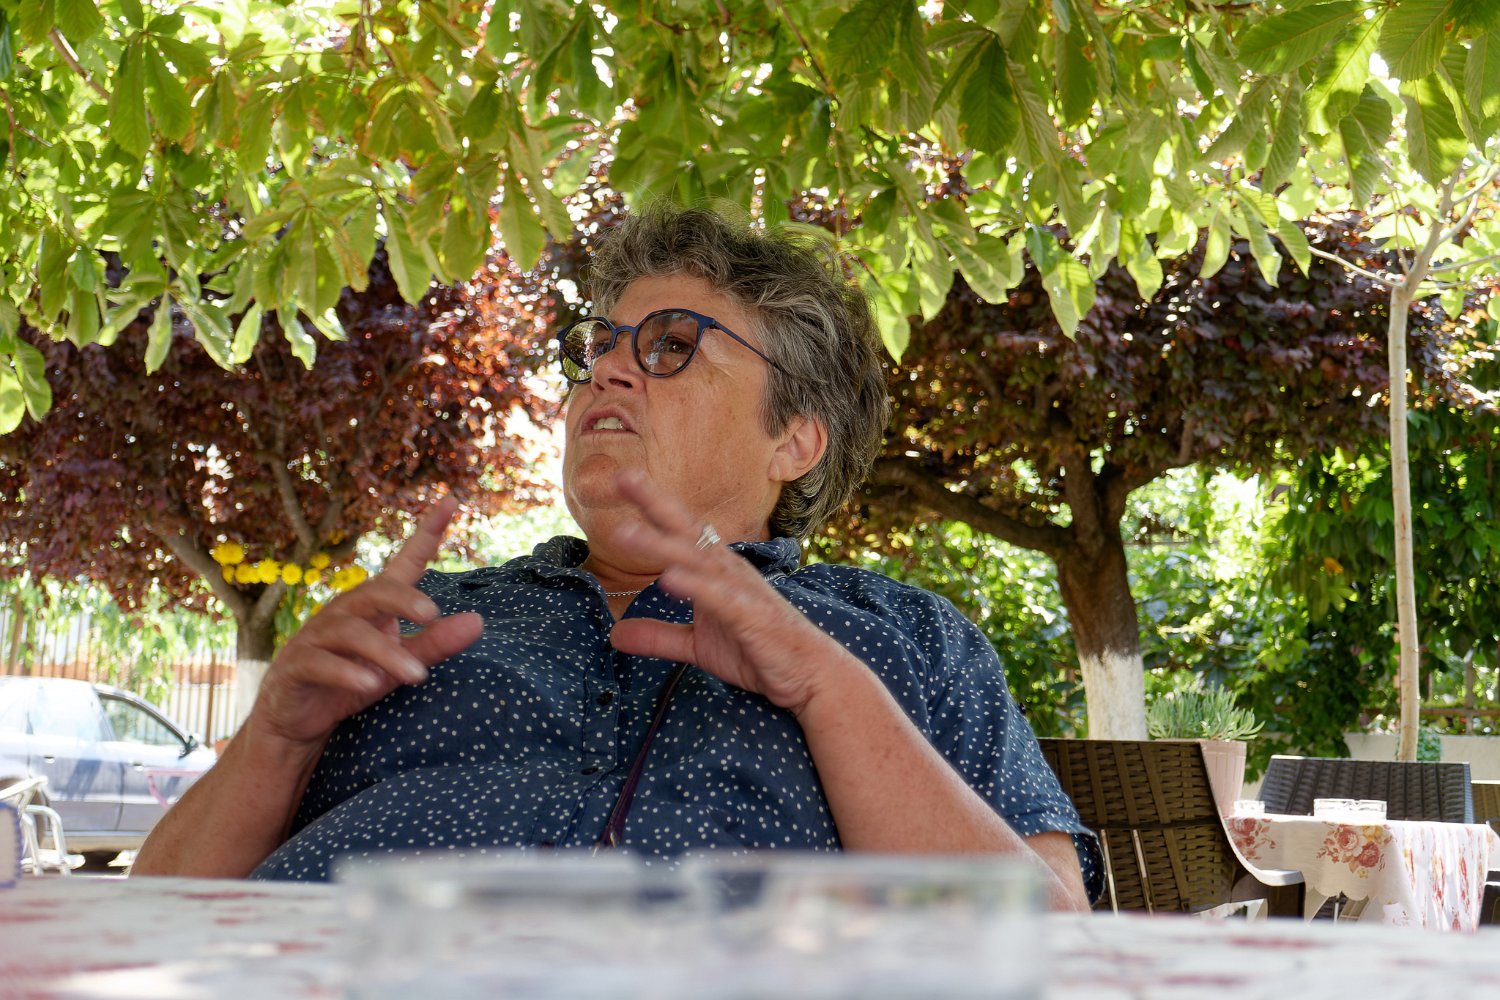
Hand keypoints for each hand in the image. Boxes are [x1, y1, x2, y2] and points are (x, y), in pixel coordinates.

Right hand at [248, 495, 483, 746]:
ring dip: (385, 653)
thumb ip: (434, 644)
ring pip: (350, 632)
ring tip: (417, 675)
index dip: (427, 533)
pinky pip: (318, 663)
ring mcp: (316, 638)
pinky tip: (371, 684)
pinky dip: (345, 672)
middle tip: (432, 615)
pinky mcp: (295, 667)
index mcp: (373, 607)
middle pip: (373, 592)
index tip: (452, 501)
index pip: (403, 563)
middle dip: (403, 600)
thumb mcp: (399, 665)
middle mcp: (344, 613)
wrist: (298, 722)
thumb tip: (479, 622)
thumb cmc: (354, 681)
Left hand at [604, 470, 855, 713]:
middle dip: (655, 503)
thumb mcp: (698, 647)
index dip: (651, 506)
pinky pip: (719, 598)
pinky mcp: (752, 616)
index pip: (680, 532)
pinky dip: (694, 586)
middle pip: (687, 530)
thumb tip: (614, 635)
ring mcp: (741, 590)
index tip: (621, 479)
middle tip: (622, 475)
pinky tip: (668, 577)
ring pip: (696, 561)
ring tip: (625, 533)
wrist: (811, 675)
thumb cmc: (759, 651)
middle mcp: (728, 570)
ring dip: (660, 545)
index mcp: (716, 571)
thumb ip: (659, 637)